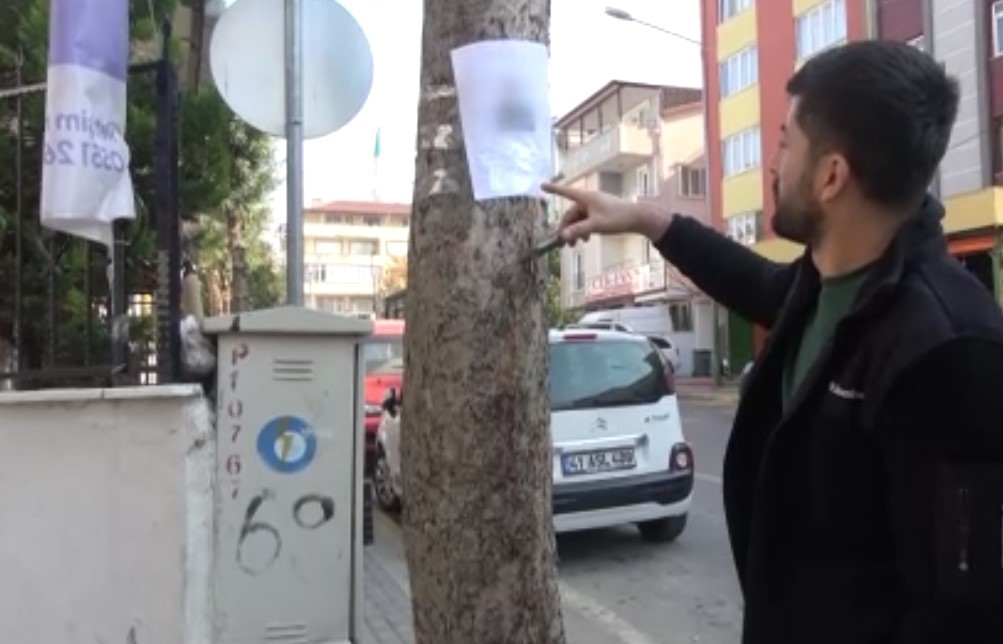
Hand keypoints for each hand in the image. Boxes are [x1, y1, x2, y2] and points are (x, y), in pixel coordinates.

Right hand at [541, 183, 671, 243]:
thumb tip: (562, 236)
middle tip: (563, 244)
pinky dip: (584, 229)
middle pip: (572, 213)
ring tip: (576, 245)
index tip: (542, 185)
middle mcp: (589, 200)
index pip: (566, 192)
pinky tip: (586, 240)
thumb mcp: (596, 225)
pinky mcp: (601, 212)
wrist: (638, 218)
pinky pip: (587, 220)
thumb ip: (578, 230)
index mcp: (586, 197)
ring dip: (575, 231)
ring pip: (579, 218)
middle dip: (566, 228)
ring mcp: (596, 206)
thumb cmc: (617, 218)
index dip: (554, 189)